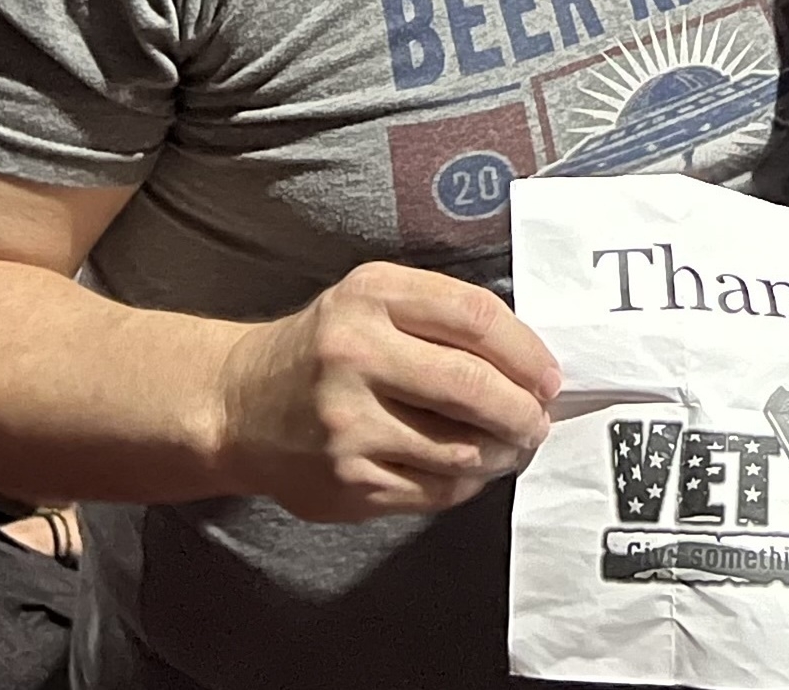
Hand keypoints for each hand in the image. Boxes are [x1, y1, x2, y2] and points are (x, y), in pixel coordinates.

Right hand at [215, 262, 560, 522]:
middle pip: (473, 387)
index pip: (476, 318)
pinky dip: (468, 482)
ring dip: (504, 451)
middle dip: (524, 410)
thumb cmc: (325, 347)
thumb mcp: (372, 299)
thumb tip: (530, 363)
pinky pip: (436, 490)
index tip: (550, 375)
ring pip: (462, 448)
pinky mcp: (348, 481)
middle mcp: (355, 355)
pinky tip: (470, 468)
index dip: (528, 351)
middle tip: (540, 418)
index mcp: (371, 297)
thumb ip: (443, 314)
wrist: (238, 405)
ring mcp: (348, 424)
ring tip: (512, 444)